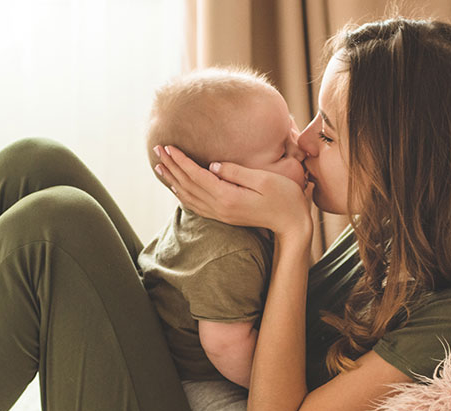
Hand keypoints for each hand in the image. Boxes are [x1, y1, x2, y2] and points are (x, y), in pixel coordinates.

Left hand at [152, 145, 312, 239]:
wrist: (293, 225)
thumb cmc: (284, 198)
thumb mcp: (263, 180)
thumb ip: (236, 172)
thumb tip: (213, 165)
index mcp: (228, 197)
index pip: (197, 175)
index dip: (181, 160)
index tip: (168, 146)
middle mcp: (220, 208)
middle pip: (188, 185)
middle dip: (171, 166)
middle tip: (157, 149)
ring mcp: (221, 214)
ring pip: (189, 197)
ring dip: (173, 180)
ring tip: (160, 166)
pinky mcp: (225, 216)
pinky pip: (196, 206)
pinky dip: (183, 195)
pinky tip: (177, 188)